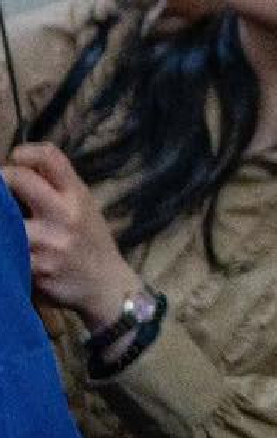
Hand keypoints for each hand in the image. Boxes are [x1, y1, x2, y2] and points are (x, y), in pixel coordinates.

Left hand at [6, 144, 134, 325]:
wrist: (106, 285)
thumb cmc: (89, 242)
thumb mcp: (84, 207)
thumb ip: (57, 188)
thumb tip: (20, 167)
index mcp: (77, 195)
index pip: (50, 158)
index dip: (25, 152)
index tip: (13, 160)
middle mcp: (65, 213)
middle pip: (19, 180)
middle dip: (0, 180)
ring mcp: (50, 241)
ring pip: (4, 221)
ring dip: (1, 223)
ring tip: (6, 228)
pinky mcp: (37, 267)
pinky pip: (7, 252)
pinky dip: (5, 250)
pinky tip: (9, 250)